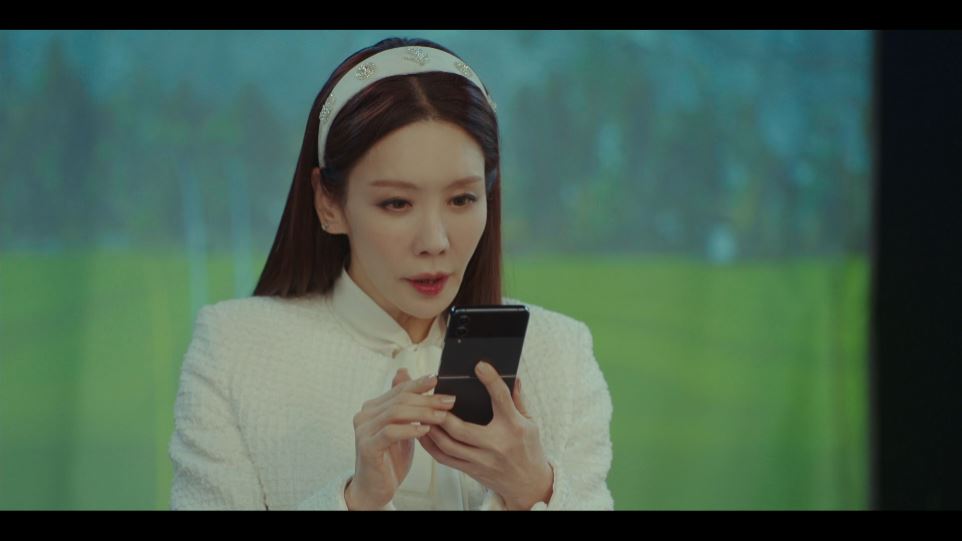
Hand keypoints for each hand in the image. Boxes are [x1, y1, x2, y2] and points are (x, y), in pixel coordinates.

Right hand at [346, 368, 457, 509]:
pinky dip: (410, 429)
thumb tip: (405, 371)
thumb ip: (404, 405)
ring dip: (422, 413)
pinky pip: (390, 432)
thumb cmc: (390, 458)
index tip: (438, 379)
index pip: (399, 389)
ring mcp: (363, 430)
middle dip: (427, 399)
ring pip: (396, 412)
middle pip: (400, 399)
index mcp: (373, 407)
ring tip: (442, 416)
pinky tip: (425, 430)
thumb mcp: (402, 428)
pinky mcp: (367, 446)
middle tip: (449, 400)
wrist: (375, 488)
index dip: (419, 383)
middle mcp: (365, 415)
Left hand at [416, 361, 553, 509]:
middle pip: (462, 429)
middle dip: (443, 413)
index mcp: (514, 427)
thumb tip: (513, 377)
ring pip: (448, 445)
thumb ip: (518, 399)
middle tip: (432, 397)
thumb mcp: (531, 422)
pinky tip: (424, 432)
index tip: (480, 366)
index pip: (501, 399)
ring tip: (422, 413)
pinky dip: (431, 445)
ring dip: (432, 428)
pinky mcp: (472, 471)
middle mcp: (496, 445)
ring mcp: (482, 461)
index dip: (491, 381)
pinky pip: (445, 459)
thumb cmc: (530, 450)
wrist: (530, 485)